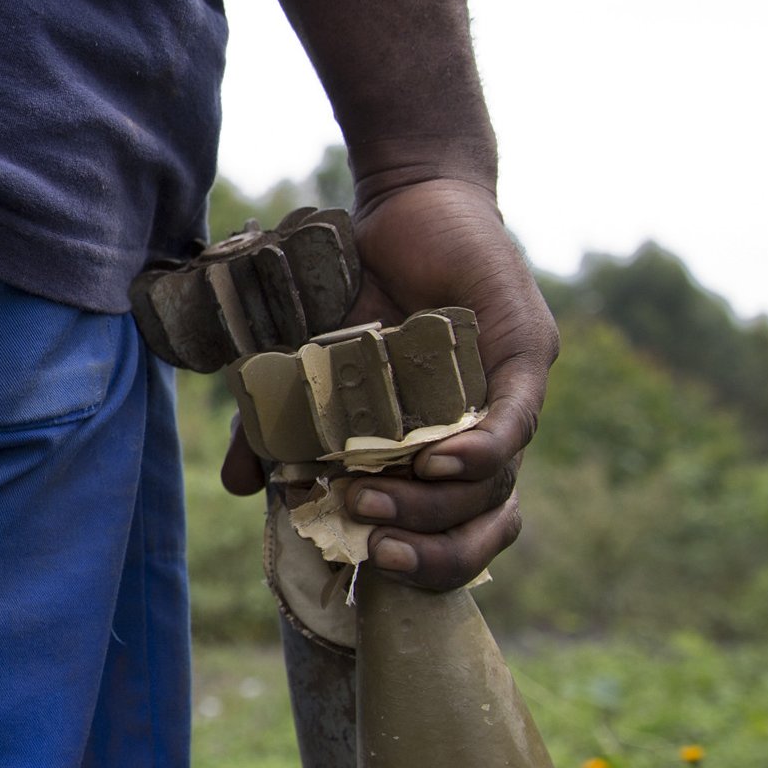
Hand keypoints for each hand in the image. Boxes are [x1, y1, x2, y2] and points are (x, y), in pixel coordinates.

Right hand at [219, 175, 556, 590]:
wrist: (403, 202)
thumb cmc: (359, 286)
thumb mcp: (306, 365)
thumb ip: (282, 426)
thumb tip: (241, 488)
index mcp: (443, 449)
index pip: (457, 533)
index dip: (425, 565)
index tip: (368, 565)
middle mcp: (485, 432)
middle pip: (482, 522)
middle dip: (430, 549)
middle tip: (371, 543)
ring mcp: (511, 395)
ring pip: (494, 481)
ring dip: (436, 503)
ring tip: (376, 501)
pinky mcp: (526, 354)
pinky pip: (514, 420)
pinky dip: (480, 450)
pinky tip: (438, 464)